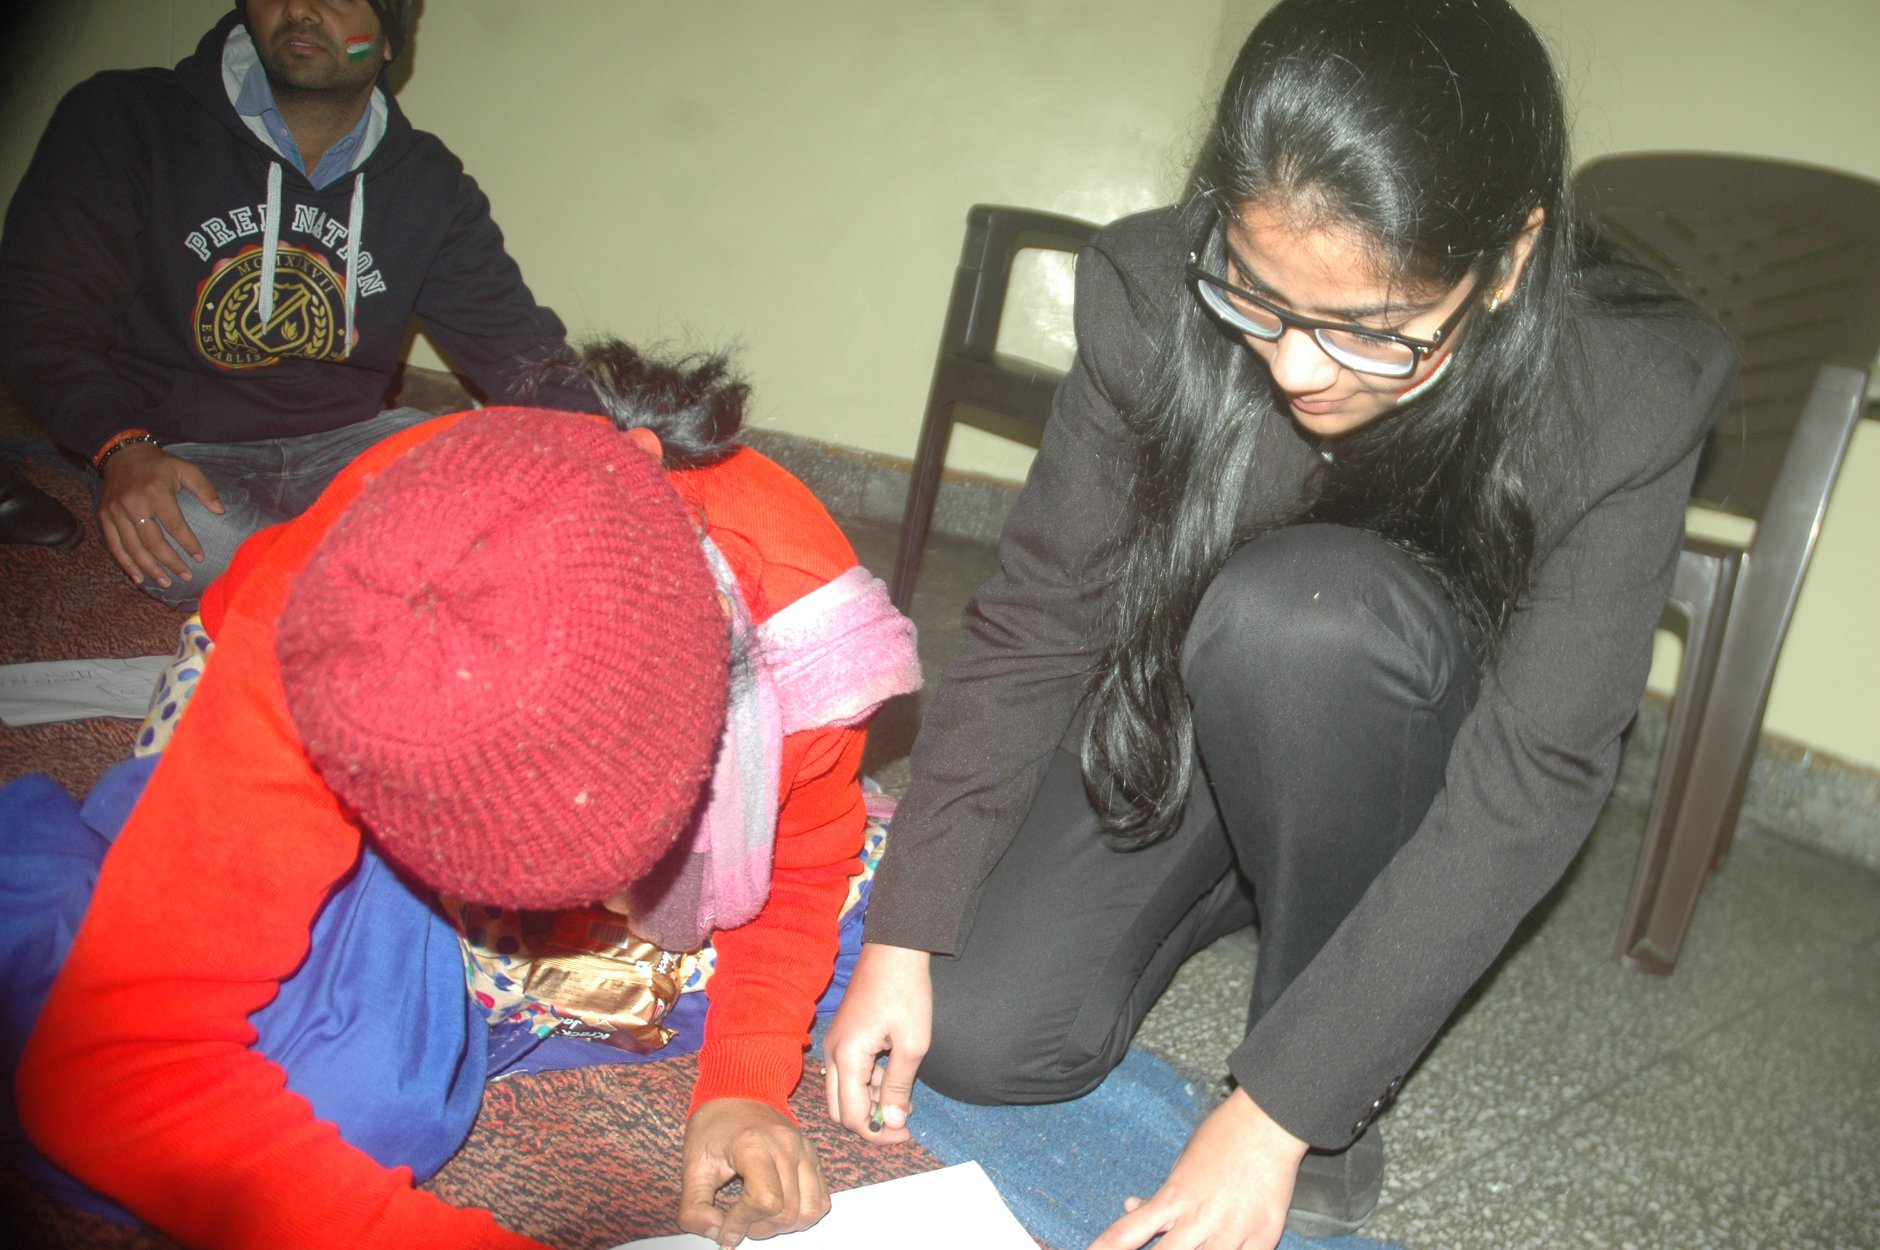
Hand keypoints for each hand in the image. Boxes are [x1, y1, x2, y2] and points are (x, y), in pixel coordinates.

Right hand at [97, 442, 222, 589]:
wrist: (122, 454)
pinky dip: (125, 563)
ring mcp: (115, 511)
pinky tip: (138, 577)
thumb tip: (221, 511)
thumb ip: (204, 489)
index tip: (200, 558)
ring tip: (165, 582)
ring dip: (149, 568)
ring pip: (132, 547)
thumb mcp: (186, 468)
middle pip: (152, 540)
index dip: (187, 543)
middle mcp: (133, 502)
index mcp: (155, 491)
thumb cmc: (159, 465)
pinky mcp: (104, 516)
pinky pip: (113, 544)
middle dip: (170, 561)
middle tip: (185, 576)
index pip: (174, 524)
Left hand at [678, 1098, 828, 1246]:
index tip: (724, 1224)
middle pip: (789, 1211)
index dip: (742, 1223)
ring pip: (811, 1210)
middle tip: (738, 1222)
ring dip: (785, 1225)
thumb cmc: (714, 1126)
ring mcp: (804, 1151)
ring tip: (760, 1218)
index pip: (765, 1202)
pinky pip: (822, 1199)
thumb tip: (718, 1235)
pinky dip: (803, 1214)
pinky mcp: (812, 1156)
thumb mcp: (691, 1166)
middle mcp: (786, 1147)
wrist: (737, 1090)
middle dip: (759, 1228)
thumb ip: (694, 1207)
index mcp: (755, 1146)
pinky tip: (779, 1208)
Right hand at [822, 942, 929, 1143]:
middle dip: (870, 1123)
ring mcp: (835, 1044)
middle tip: (903, 1122)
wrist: (895, 949)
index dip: (880, 1132)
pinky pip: (847, 1073)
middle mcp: (832, 1054)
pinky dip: (867, 1083)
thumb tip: (893, 1122)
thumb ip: (899, 1086)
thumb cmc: (906, 992)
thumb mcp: (912, 1043)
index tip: (907, 1133)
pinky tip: (894, 1076)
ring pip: (843, 1093)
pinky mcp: (842, 1037)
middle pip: (841, 1110)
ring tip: (904, 1096)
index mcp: (847, 1058)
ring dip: (869, 1102)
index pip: (853, 1116)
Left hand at [1086, 1088, 1308, 1249]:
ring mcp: (1232, 1232)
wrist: (1269, 1123)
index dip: (1104, 1249)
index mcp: (1174, 1197)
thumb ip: (1161, 1195)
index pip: (1127, 1233)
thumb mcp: (1182, 1162)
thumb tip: (1134, 1208)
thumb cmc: (1223, 1136)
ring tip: (1188, 1249)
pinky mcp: (1263, 1237)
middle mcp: (1199, 1219)